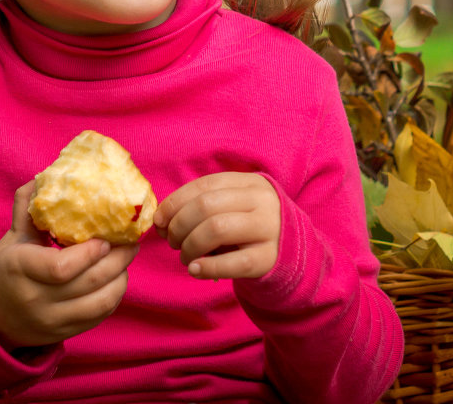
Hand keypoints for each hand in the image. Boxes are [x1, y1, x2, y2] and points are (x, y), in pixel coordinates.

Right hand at [0, 181, 137, 348]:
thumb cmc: (7, 266)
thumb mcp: (12, 235)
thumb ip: (27, 206)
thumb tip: (45, 177)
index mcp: (20, 269)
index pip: (61, 268)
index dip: (90, 253)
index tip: (105, 238)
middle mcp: (35, 299)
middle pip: (89, 282)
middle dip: (117, 260)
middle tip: (131, 242)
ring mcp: (50, 320)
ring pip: (99, 303)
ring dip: (120, 278)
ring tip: (126, 259)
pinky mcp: (63, 333)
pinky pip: (99, 317)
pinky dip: (114, 296)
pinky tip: (117, 278)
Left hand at [153, 172, 279, 280]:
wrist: (294, 252)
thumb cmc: (250, 227)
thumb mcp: (233, 208)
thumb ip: (200, 208)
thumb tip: (159, 221)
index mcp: (249, 183)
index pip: (204, 185)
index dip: (175, 202)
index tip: (158, 220)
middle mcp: (262, 201)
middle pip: (206, 206)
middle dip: (179, 225)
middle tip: (172, 241)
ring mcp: (269, 229)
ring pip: (217, 229)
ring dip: (190, 245)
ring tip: (185, 256)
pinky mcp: (270, 258)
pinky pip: (233, 263)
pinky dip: (207, 267)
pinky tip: (195, 270)